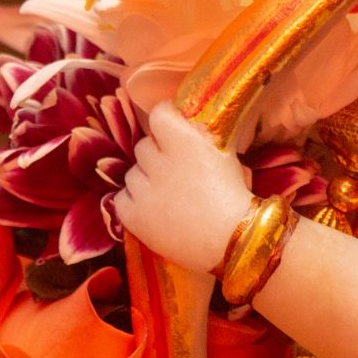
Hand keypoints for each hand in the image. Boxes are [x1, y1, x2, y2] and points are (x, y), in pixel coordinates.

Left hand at [112, 101, 254, 274]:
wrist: (232, 243)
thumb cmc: (235, 199)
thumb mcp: (227, 156)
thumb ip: (203, 139)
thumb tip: (190, 127)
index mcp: (184, 140)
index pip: (158, 114)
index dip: (166, 121)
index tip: (173, 130)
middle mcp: (158, 159)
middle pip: (144, 146)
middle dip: (158, 156)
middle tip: (177, 173)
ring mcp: (142, 188)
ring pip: (133, 173)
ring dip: (146, 181)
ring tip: (169, 198)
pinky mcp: (131, 213)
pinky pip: (122, 198)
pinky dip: (135, 203)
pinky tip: (155, 212)